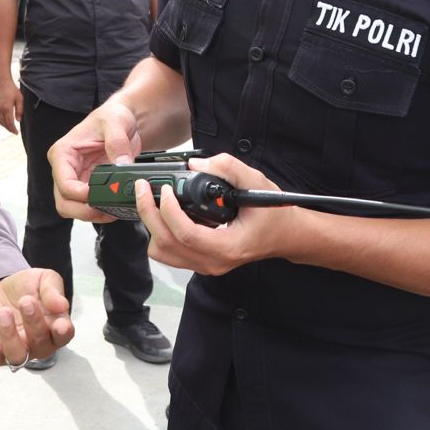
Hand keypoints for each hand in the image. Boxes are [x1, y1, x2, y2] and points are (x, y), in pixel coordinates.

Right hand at [0, 78, 22, 134]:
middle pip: (4, 123)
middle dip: (9, 129)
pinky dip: (0, 120)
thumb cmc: (12, 89)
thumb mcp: (19, 99)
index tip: (16, 133)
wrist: (2, 81)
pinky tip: (4, 121)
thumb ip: (19, 110)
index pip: (10, 123)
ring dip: (4, 126)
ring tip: (9, 127)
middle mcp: (0, 109)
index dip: (13, 129)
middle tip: (13, 131)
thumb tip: (18, 120)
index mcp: (7, 108)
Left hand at [0, 268, 73, 367]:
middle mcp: (39, 344)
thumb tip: (61, 305)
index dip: (63, 332)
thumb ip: (53, 290)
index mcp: (55, 326)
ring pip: (17, 356)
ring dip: (10, 336)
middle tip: (26, 302)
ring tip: (3, 312)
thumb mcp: (44, 279)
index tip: (60, 325)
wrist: (2, 288)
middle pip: (41, 345)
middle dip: (34, 323)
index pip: (64, 336)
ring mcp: (17, 350)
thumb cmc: (28, 288)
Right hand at [48, 100, 142, 222]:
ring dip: (91, 215)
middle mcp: (64, 169)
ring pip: (73, 209)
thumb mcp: (116, 122)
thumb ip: (117, 142)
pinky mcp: (87, 186)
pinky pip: (87, 207)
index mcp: (63, 153)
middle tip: (106, 211)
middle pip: (64, 202)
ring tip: (112, 211)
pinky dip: (99, 212)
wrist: (123, 120)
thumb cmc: (113, 116)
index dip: (80, 195)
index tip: (99, 197)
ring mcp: (75, 180)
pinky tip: (114, 208)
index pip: (63, 183)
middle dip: (83, 211)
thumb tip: (121, 165)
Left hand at [135, 153, 297, 275]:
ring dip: (152, 226)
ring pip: (162, 253)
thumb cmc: (273, 213)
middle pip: (166, 245)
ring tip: (154, 201)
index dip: (169, 210)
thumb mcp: (255, 182)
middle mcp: (213, 261)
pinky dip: (160, 232)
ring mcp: (205, 265)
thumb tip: (194, 165)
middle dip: (149, 214)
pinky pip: (169, 253)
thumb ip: (227, 167)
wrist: (285, 235)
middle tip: (144, 188)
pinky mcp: (199, 262)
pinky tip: (167, 213)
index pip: (186, 235)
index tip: (164, 188)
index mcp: (228, 246)